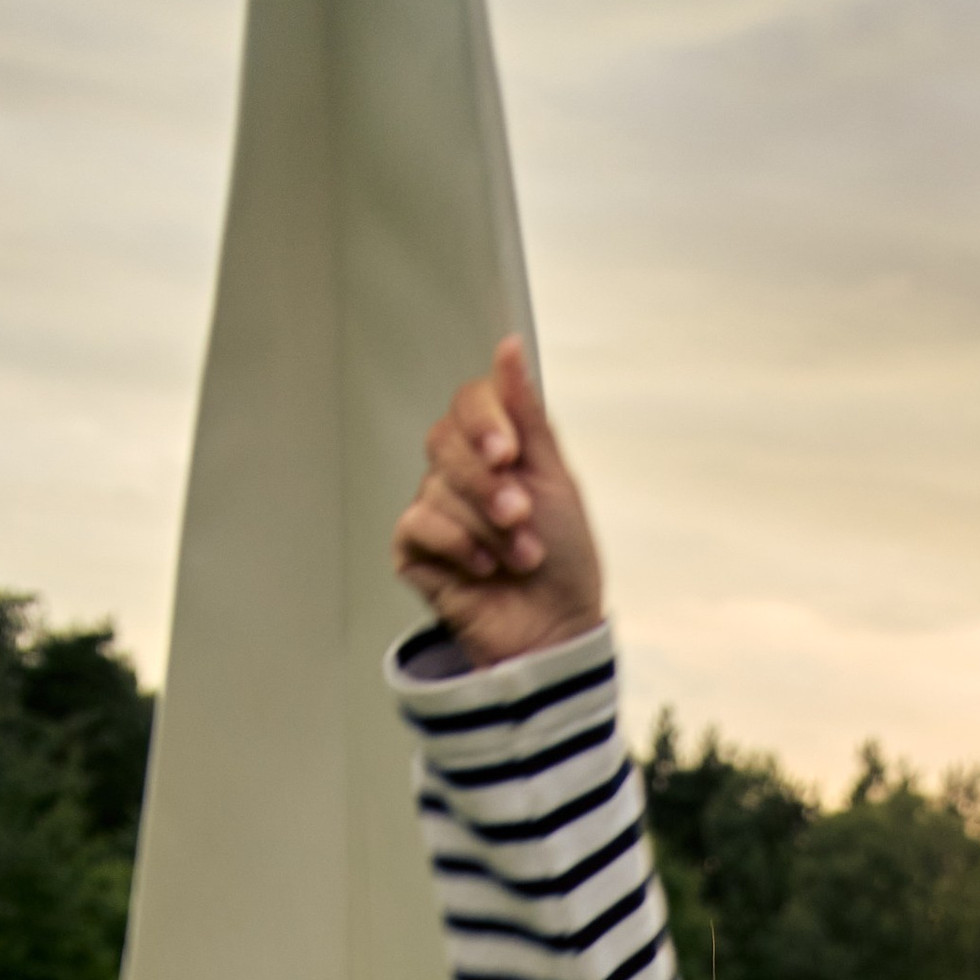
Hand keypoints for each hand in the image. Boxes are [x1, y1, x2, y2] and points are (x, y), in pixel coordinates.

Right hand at [393, 336, 604, 667]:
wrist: (556, 630)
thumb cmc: (564, 562)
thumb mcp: (556, 478)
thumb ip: (527, 415)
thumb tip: (509, 349)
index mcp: (495, 448)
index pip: (468, 401)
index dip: (484, 421)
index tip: (509, 453)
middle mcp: (461, 472)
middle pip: (445, 440)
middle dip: (489, 485)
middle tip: (521, 516)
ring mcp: (435, 509)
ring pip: (438, 487)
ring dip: (488, 528)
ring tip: (519, 556)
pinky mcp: (416, 548)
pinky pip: (419, 523)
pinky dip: (458, 546)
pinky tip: (483, 569)